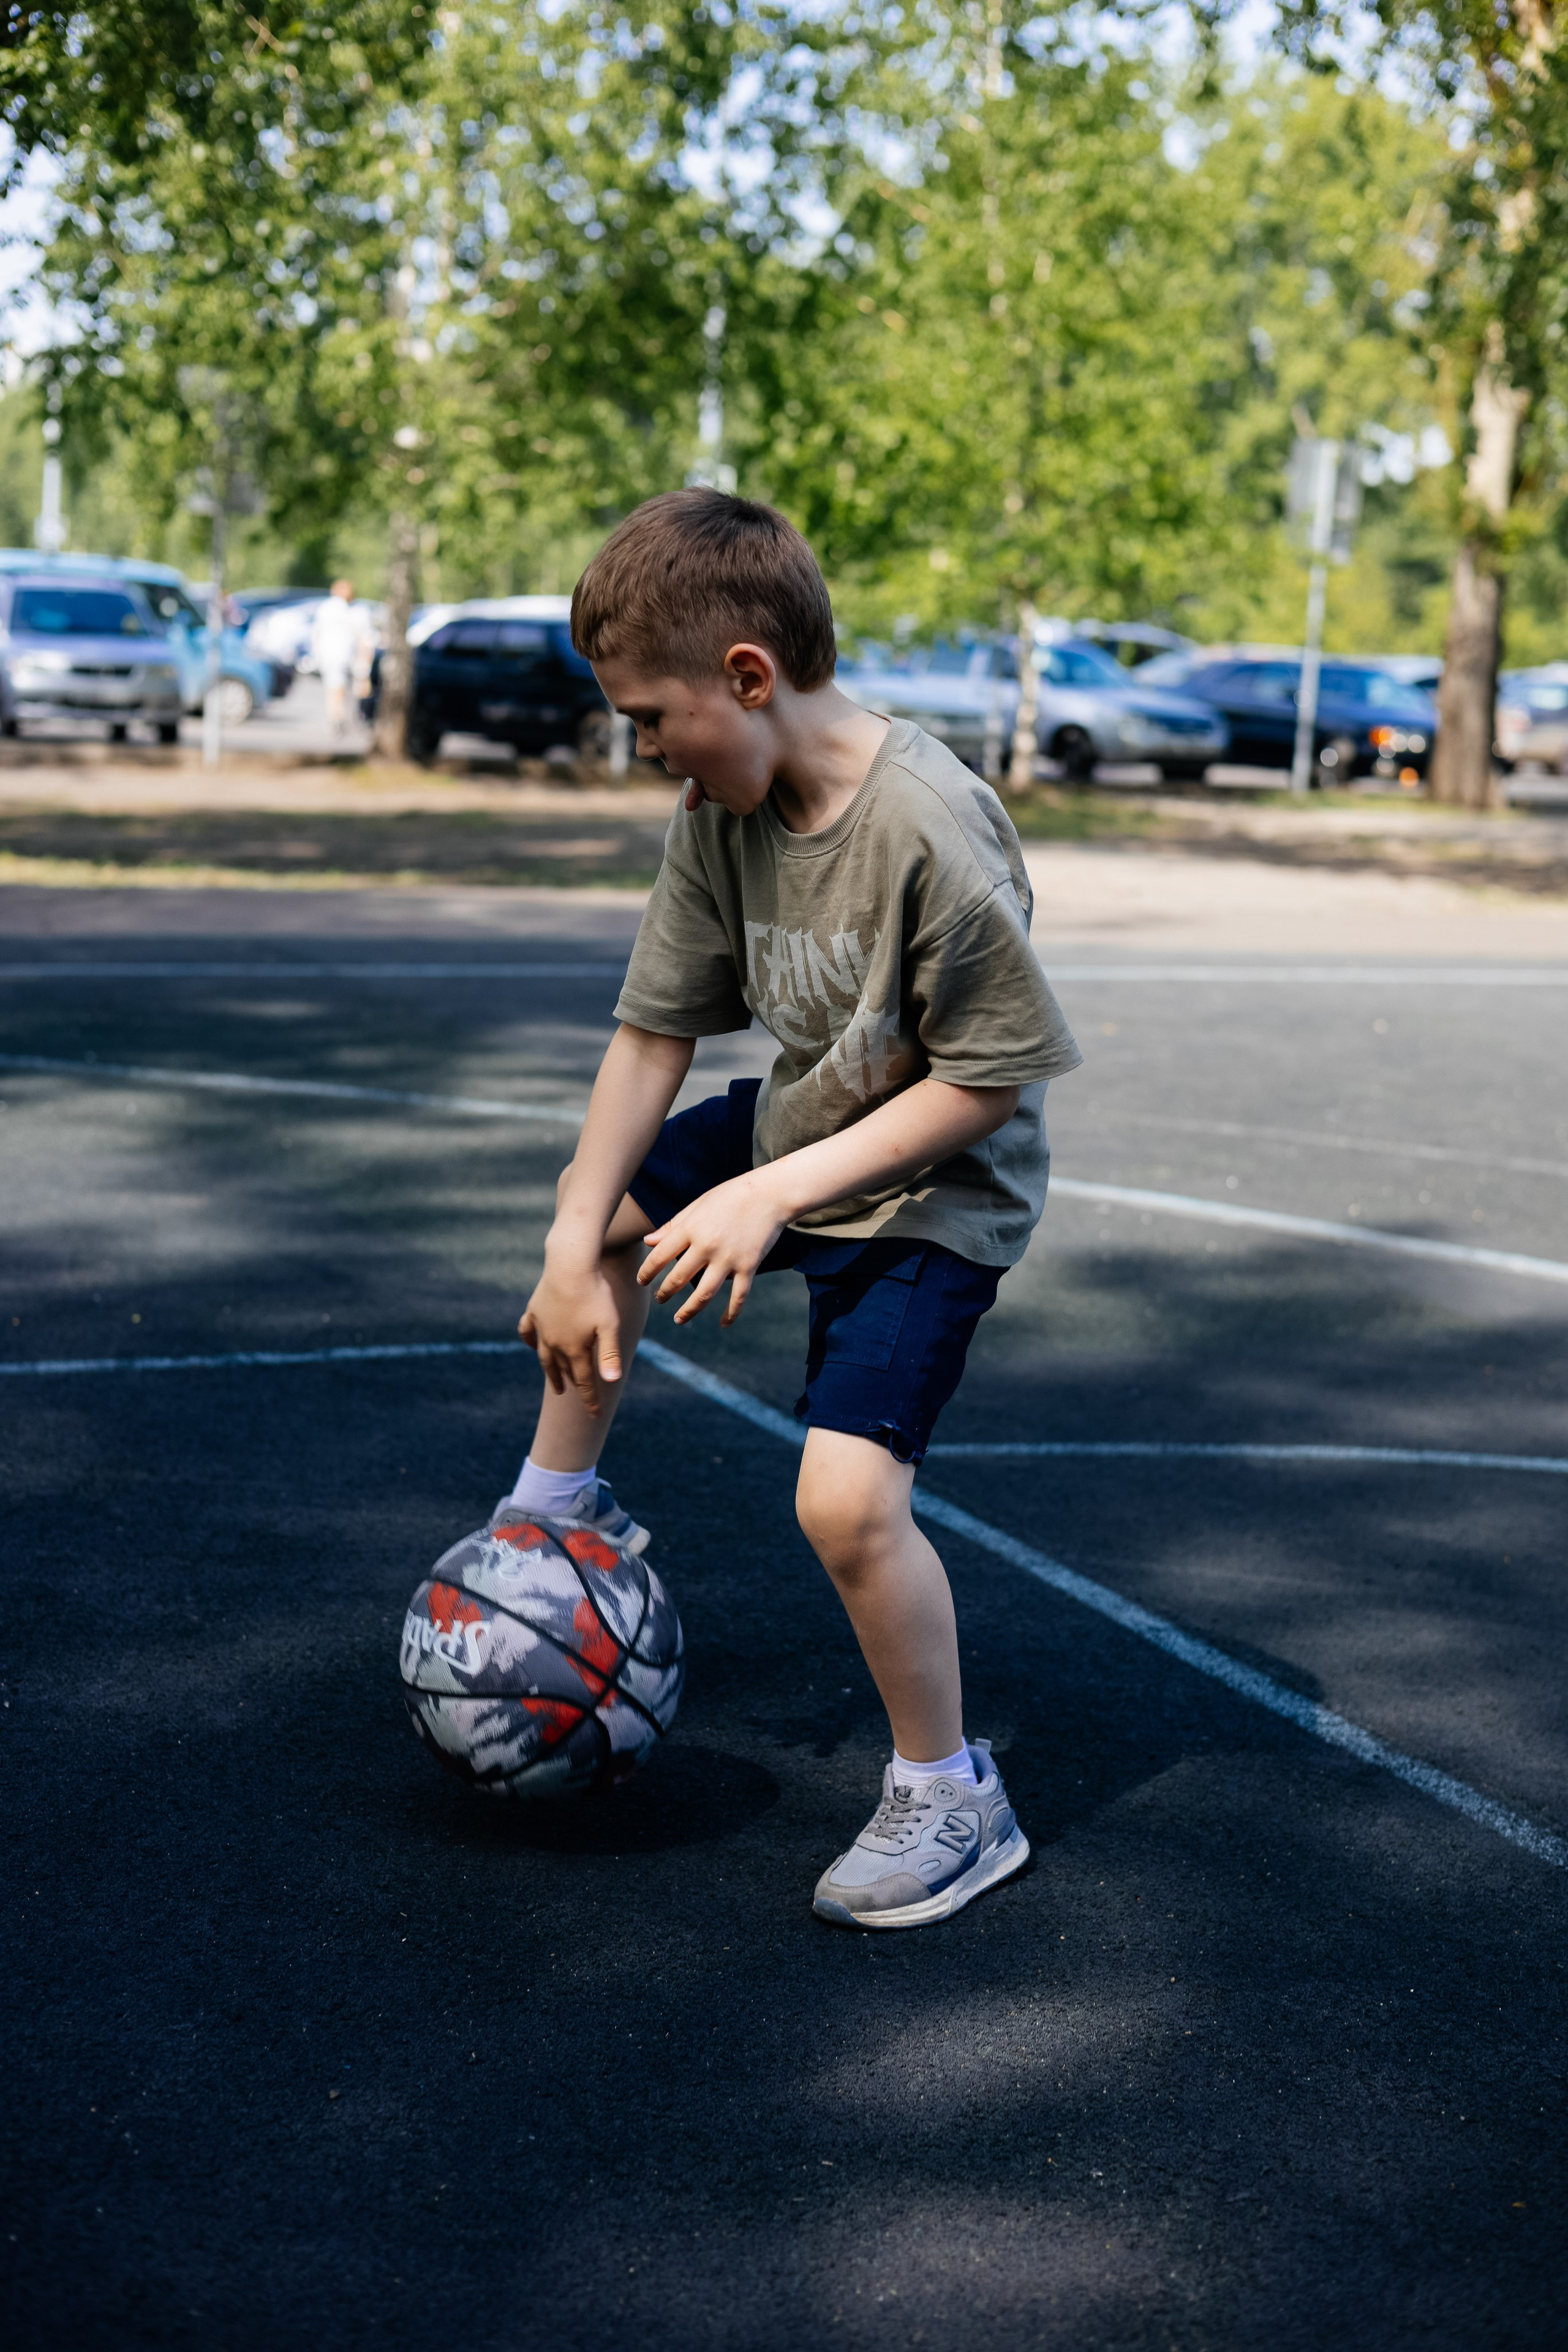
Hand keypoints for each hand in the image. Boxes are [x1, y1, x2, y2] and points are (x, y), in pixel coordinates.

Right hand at [518, 1260, 627, 1414]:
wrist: (569, 1266)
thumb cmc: (595, 1294)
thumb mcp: (608, 1325)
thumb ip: (609, 1354)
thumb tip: (612, 1382)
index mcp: (575, 1349)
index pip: (584, 1381)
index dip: (590, 1399)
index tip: (595, 1415)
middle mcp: (555, 1343)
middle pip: (563, 1370)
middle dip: (571, 1385)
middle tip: (574, 1396)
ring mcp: (542, 1328)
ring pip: (545, 1356)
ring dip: (551, 1371)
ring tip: (555, 1383)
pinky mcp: (534, 1311)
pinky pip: (527, 1331)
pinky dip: (530, 1341)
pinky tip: (533, 1346)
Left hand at [637, 1169, 787, 1326]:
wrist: (770, 1193)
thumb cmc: (731, 1196)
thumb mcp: (698, 1205)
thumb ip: (673, 1225)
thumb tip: (647, 1242)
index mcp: (691, 1228)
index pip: (659, 1257)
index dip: (647, 1272)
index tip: (641, 1281)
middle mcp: (707, 1246)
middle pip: (678, 1279)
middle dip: (664, 1293)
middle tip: (659, 1300)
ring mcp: (729, 1258)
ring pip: (703, 1295)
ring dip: (688, 1311)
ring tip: (679, 1319)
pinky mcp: (748, 1266)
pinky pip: (738, 1297)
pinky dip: (731, 1314)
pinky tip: (723, 1324)